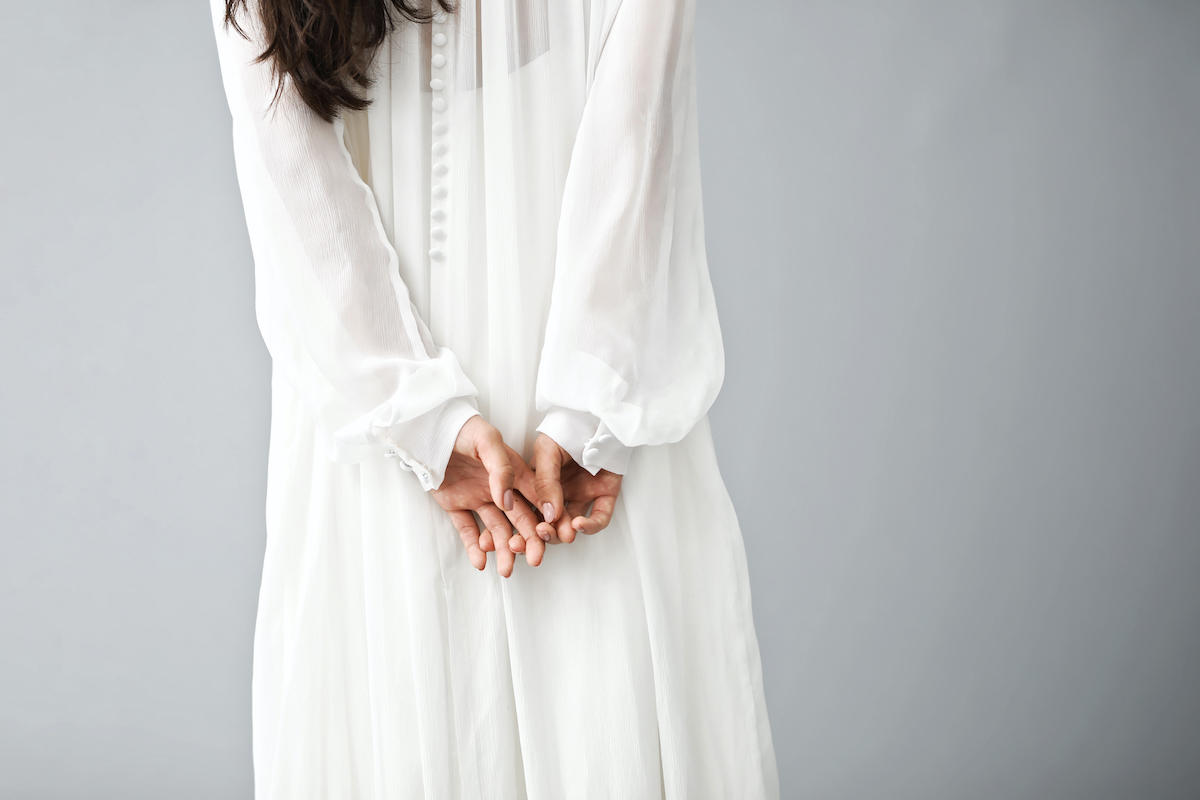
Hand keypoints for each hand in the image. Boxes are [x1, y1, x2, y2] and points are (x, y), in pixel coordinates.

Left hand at [431, 415, 545, 575]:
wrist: (429, 430)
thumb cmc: (463, 429)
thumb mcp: (487, 441)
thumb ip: (501, 470)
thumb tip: (508, 502)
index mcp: (514, 472)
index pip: (536, 499)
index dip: (547, 517)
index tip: (555, 535)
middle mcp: (500, 489)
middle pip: (520, 520)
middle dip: (529, 541)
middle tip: (535, 560)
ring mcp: (478, 498)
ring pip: (496, 530)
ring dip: (503, 550)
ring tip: (506, 570)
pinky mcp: (456, 505)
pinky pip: (467, 529)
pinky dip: (474, 546)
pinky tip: (480, 562)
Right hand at [513, 432, 622, 548]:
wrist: (599, 417)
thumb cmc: (569, 428)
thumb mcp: (547, 451)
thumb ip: (545, 482)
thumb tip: (547, 514)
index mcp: (540, 484)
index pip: (527, 512)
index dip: (519, 528)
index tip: (512, 541)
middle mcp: (560, 494)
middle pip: (548, 524)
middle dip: (542, 536)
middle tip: (537, 538)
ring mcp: (582, 496)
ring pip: (571, 525)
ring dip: (564, 533)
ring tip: (560, 533)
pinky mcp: (604, 497)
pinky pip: (599, 518)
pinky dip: (590, 525)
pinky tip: (579, 524)